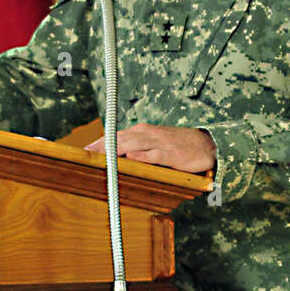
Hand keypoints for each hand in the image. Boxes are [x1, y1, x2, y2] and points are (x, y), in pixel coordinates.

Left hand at [85, 123, 215, 174]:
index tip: (83, 151)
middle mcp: (148, 135)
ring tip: (101, 156)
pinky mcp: (172, 154)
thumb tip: (115, 156)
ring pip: (134, 144)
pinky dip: (143, 155)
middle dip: (102, 146)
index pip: (115, 135)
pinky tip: (132, 158)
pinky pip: (155, 154)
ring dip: (117, 150)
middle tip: (86, 155)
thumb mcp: (154, 143)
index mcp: (142, 132)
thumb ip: (136, 147)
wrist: (206, 144)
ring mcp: (160, 144)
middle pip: (120, 139)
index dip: (99, 142)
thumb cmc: (177, 145)